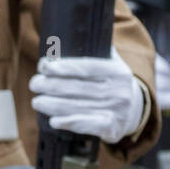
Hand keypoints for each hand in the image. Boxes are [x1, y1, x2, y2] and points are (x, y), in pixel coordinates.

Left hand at [29, 48, 145, 143]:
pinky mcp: (111, 128)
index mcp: (117, 72)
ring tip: (37, 101)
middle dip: (50, 85)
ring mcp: (115, 111)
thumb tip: (62, 40)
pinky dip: (68, 123)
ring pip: (77, 107)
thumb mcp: (112, 64)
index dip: (62, 67)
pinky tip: (53, 121)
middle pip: (77, 88)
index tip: (43, 66)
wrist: (135, 112)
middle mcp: (118, 91)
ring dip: (52, 105)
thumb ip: (95, 51)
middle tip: (34, 84)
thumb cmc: (113, 84)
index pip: (85, 68)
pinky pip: (86, 126)